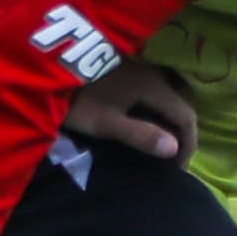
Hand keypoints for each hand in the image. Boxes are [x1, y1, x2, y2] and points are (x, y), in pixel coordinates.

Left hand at [62, 56, 196, 163]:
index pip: (186, 117)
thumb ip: (140, 135)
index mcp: (152, 86)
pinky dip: (154, 113)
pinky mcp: (126, 69)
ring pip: (165, 99)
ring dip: (166, 123)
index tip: (177, 169)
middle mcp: (152, 74)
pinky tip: (142, 125)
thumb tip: (174, 149)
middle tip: (170, 162)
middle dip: (179, 135)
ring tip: (157, 146)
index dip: (188, 144)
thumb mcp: (106, 123)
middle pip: (178, 106)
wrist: (48, 65)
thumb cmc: (78, 98)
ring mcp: (140, 69)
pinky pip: (152, 94)